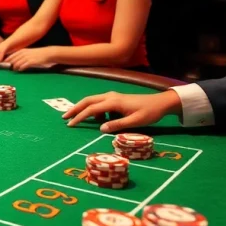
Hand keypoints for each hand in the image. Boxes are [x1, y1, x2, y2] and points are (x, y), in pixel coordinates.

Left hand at [7, 47, 54, 70]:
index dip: (7, 60)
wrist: (48, 53)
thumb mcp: (29, 52)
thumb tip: (15, 62)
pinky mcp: (31, 62)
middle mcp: (24, 54)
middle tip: (8, 68)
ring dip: (15, 67)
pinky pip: (23, 65)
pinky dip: (21, 68)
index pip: (11, 56)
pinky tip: (20, 70)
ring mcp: (27, 57)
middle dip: (9, 64)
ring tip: (14, 70)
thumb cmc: (38, 54)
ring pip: (17, 63)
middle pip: (13, 60)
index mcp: (22, 51)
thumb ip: (22, 56)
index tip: (3, 64)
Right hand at [63, 90, 182, 132]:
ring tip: (78, 119)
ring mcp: (112, 96)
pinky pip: (99, 103)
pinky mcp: (115, 98)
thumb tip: (101, 129)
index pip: (91, 109)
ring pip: (92, 100)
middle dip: (75, 109)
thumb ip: (117, 125)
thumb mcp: (135, 121)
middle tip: (65, 117)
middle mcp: (110, 96)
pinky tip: (99, 119)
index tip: (70, 125)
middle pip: (87, 101)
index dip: (80, 117)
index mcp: (113, 102)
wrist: (161, 102)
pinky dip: (94, 109)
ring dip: (83, 108)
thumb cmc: (149, 113)